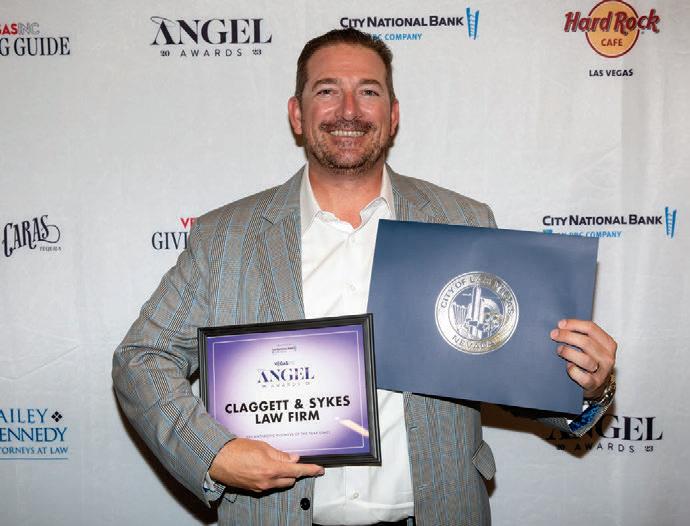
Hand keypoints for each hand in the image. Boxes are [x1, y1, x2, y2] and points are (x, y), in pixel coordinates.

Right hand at [208, 437, 323, 492]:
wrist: (218, 460)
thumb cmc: (237, 450)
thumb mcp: (263, 446)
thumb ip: (280, 454)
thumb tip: (293, 458)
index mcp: (272, 469)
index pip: (297, 471)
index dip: (311, 470)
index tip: (319, 470)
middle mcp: (267, 481)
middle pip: (290, 479)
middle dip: (294, 471)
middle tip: (290, 460)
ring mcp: (260, 487)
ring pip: (280, 483)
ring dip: (283, 474)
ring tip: (274, 461)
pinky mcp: (253, 489)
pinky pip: (269, 485)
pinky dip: (272, 477)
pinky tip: (265, 467)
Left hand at [550, 319, 616, 398]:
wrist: (595, 383)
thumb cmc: (590, 360)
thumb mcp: (590, 345)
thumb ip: (581, 334)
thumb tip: (561, 325)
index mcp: (608, 344)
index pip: (591, 328)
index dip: (574, 324)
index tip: (560, 324)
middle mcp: (608, 357)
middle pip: (586, 342)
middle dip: (567, 336)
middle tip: (554, 335)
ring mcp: (603, 372)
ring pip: (585, 360)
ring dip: (569, 352)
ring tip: (559, 350)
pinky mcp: (595, 384)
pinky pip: (583, 377)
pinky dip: (573, 371)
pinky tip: (568, 366)